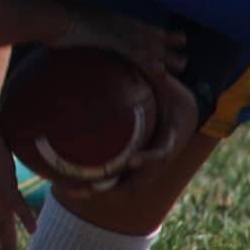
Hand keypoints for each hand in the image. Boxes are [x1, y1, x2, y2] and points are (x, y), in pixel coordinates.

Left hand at [52, 69, 202, 204]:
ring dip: (96, 191)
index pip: (160, 154)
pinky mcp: (132, 169)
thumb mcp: (167, 85)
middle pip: (137, 184)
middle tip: (89, 187)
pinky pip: (113, 180)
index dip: (147, 159)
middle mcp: (156, 161)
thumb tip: (147, 58)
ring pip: (122, 188)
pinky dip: (93, 182)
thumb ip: (157, 75)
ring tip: (69, 189)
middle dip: (113, 189)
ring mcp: (144, 169)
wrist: (182, 114)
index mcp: (168, 140)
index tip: (132, 160)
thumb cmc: (170, 95)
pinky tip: (67, 181)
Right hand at [56, 7, 185, 76]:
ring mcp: (114, 29)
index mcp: (106, 15)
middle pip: (146, 32)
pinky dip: (148, 61)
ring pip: (146, 44)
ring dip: (165, 54)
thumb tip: (54, 7)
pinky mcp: (110, 39)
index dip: (150, 28)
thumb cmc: (50, 14)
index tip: (164, 32)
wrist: (48, 14)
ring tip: (182, 64)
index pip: (134, 23)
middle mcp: (115, 20)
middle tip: (184, 45)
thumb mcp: (61, 14)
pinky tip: (159, 69)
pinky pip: (134, 53)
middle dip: (166, 39)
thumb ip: (64, 15)